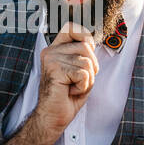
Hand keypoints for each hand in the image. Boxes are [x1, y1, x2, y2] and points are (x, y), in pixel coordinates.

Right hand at [34, 18, 98, 140]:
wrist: (53, 117)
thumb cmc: (67, 96)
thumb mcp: (79, 70)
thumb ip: (84, 54)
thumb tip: (92, 41)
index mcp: (55, 49)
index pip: (71, 27)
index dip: (85, 36)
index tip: (88, 51)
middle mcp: (50, 51)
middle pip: (86, 46)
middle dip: (91, 66)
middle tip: (79, 80)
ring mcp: (51, 60)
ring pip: (86, 61)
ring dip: (87, 79)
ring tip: (74, 87)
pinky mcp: (55, 70)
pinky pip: (83, 73)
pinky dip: (83, 86)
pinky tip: (71, 91)